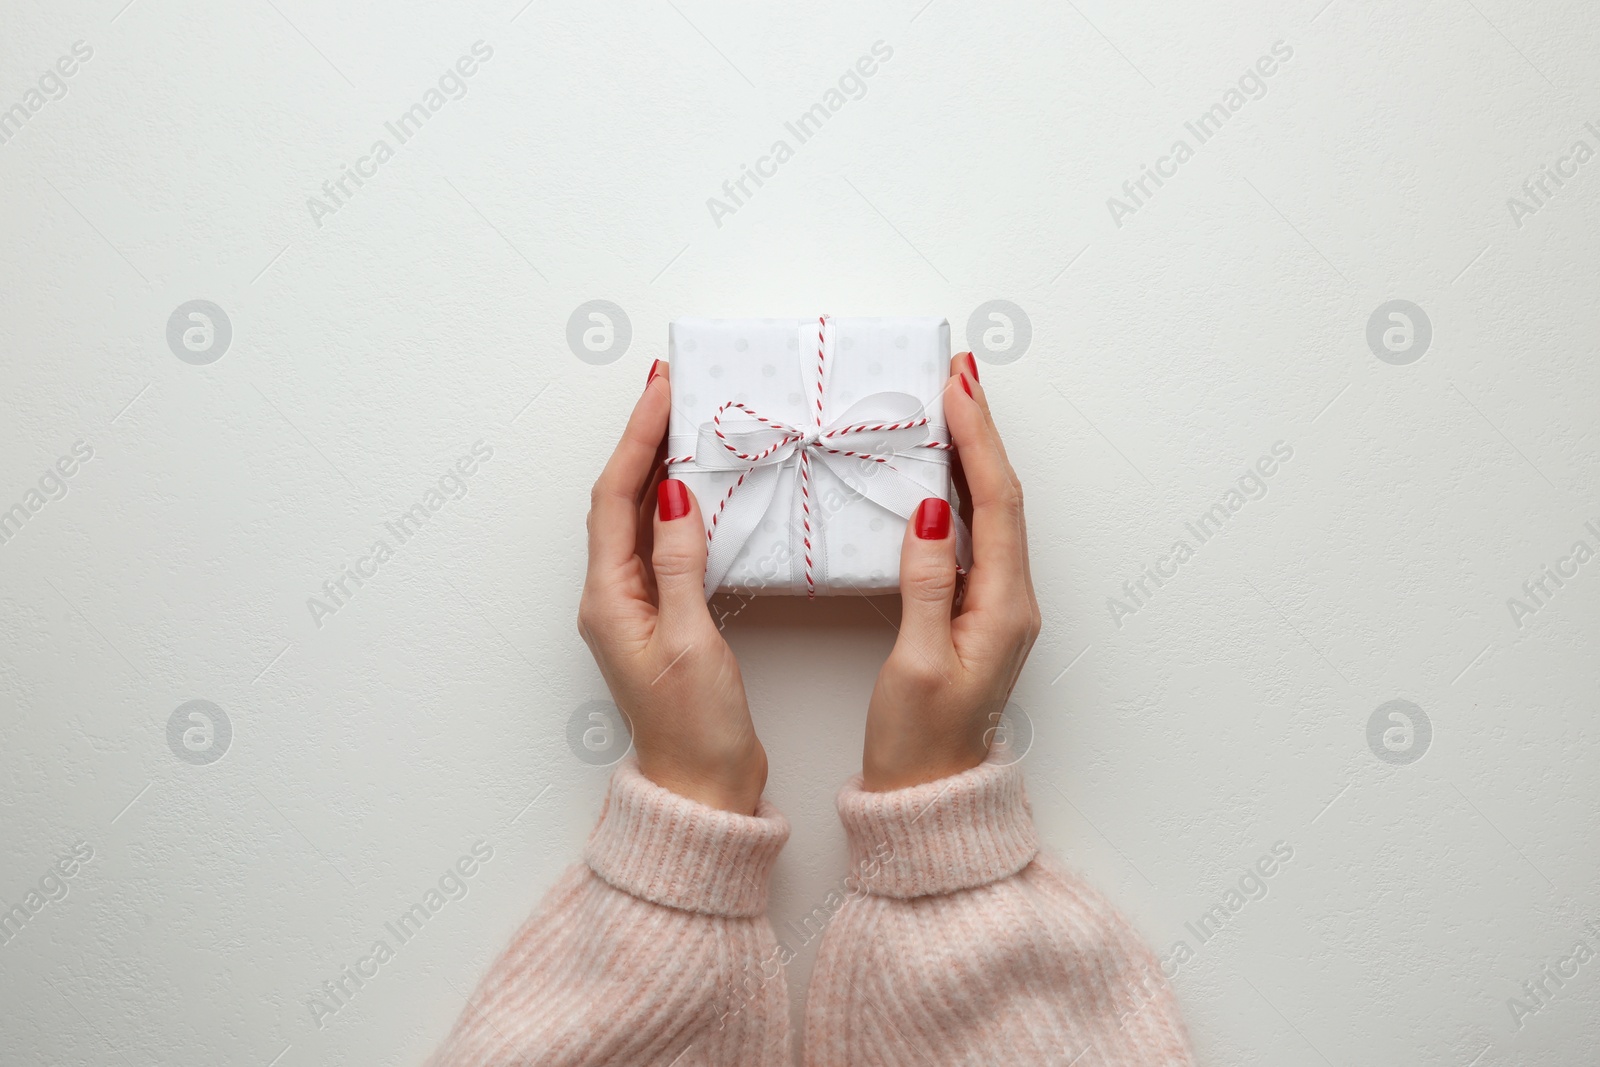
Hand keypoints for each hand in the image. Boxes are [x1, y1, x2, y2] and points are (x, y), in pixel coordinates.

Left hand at [577, 361, 766, 812]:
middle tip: (673, 388)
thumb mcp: (690, 641)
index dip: (637, 439)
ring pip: (641, 518)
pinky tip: (703, 487)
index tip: (661, 392)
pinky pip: (664, 544)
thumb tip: (673, 494)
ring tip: (688, 420)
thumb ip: (679, 564)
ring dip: (661, 466)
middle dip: (645, 439)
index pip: (615, 498)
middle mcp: (614, 597)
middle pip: (622, 498)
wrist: (701, 790)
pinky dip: (680, 506)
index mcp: (609, 600)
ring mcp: (637, 606)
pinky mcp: (665, 618)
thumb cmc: (694, 730)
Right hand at [861, 352, 1041, 790]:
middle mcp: (1011, 600)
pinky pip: (974, 536)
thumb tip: (931, 513)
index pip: (996, 503)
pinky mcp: (976, 613)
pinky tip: (937, 473)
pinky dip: (958, 492)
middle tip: (958, 374)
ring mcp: (997, 605)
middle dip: (981, 430)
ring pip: (990, 512)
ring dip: (971, 454)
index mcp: (1004, 607)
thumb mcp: (913, 664)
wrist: (930, 797)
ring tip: (948, 404)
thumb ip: (926, 585)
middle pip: (1001, 496)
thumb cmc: (919, 742)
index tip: (957, 388)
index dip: (977, 440)